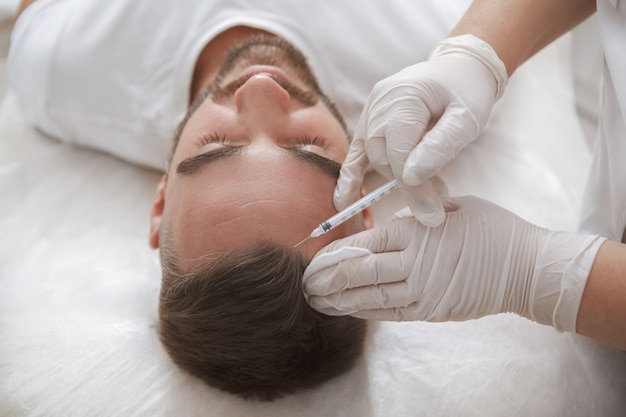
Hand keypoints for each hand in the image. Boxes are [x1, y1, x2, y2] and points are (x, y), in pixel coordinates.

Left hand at [303, 197, 604, 331]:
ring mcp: (422, 290)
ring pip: (370, 297)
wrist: (527, 268)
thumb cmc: (492, 230)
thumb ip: (417, 212)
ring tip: (317, 302)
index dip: (336, 253)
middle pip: (359, 273)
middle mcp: (414, 262)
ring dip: (339, 301)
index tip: (317, 258)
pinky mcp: (431, 310)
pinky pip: (390, 313)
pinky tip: (347, 311)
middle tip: (307, 284)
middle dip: (327, 280)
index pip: (364, 243)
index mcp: (415, 231)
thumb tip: (390, 218)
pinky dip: (365, 312)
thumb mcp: (453, 206)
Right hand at [335, 35, 507, 226]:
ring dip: (395, 180)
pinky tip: (343, 200)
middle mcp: (380, 101)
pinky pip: (356, 152)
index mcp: (404, 95)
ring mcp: (371, 110)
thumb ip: (440, 145)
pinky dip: (350, 176)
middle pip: (383, 156)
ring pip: (373, 157)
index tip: (431, 212)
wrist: (460, 68)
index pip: (399, 150)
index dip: (412, 185)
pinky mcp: (369, 121)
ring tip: (427, 195)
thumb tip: (412, 176)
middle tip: (436, 205)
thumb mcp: (467, 117)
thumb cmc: (467, 91)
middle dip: (407, 185)